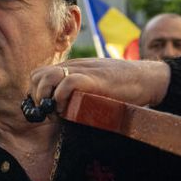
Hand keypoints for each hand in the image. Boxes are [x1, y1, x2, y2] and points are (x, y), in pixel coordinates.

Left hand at [31, 59, 171, 116]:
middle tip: (49, 112)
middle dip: (37, 97)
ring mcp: (82, 71)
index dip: (35, 93)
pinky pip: (67, 83)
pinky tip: (70, 108)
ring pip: (46, 76)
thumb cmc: (122, 86)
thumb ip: (77, 92)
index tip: (44, 110)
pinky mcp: (93, 78)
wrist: (145, 78)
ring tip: (57, 111)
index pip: (38, 75)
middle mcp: (72, 67)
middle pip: (37, 75)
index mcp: (71, 68)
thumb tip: (63, 111)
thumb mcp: (93, 86)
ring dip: (46, 96)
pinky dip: (62, 97)